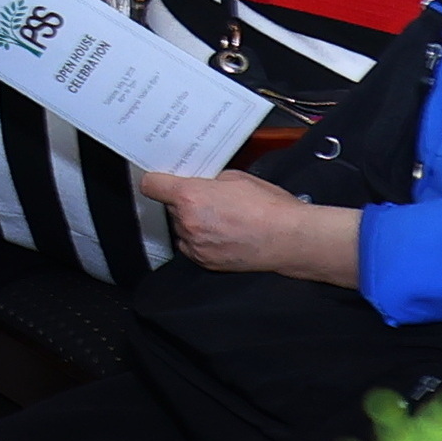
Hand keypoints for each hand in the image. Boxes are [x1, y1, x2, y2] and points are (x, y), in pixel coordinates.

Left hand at [134, 168, 361, 284]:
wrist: (290, 239)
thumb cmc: (269, 207)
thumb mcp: (235, 178)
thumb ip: (209, 181)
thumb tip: (201, 186)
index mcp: (190, 196)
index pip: (151, 186)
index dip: (157, 182)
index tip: (162, 182)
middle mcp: (187, 222)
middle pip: (170, 208)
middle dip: (184, 203)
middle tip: (209, 200)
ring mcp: (195, 245)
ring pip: (181, 228)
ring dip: (193, 223)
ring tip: (222, 220)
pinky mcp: (205, 262)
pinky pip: (192, 247)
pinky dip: (202, 241)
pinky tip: (224, 236)